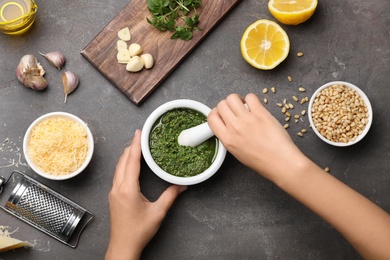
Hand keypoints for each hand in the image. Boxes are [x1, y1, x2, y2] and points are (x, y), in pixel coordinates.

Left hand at [105, 130, 186, 259]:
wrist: (123, 246)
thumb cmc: (138, 231)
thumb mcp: (157, 213)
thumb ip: (170, 196)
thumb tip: (182, 186)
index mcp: (127, 189)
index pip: (131, 161)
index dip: (135, 145)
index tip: (139, 133)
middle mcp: (117, 188)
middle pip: (122, 161)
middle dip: (131, 147)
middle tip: (140, 136)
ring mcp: (113, 192)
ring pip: (118, 167)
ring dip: (127, 155)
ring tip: (136, 146)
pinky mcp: (114, 196)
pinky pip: (118, 175)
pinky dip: (124, 165)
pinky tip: (130, 164)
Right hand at [208, 93, 306, 183]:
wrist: (280, 162)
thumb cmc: (262, 161)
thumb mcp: (237, 152)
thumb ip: (229, 137)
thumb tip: (228, 124)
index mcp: (227, 139)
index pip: (211, 117)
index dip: (216, 113)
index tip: (222, 114)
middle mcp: (234, 127)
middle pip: (221, 105)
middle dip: (227, 105)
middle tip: (235, 109)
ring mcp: (247, 119)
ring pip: (232, 98)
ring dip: (237, 100)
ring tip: (245, 106)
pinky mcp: (261, 113)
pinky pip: (250, 97)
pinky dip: (251, 99)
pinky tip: (255, 107)